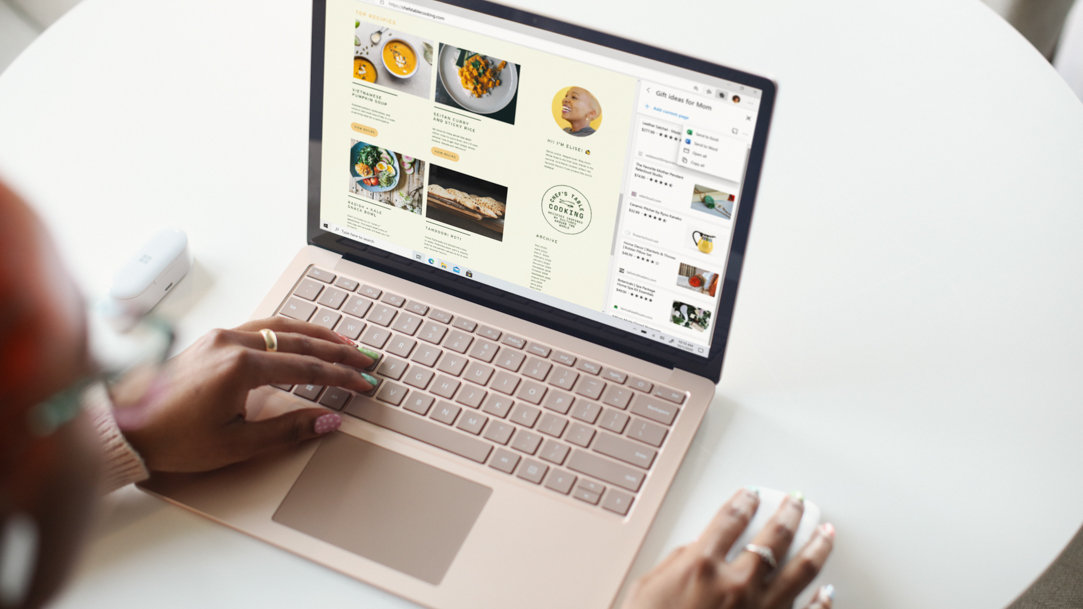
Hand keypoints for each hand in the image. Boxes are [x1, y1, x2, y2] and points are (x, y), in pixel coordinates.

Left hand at [114, 317, 376, 472]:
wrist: (122, 428)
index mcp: (240, 366)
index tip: (364, 383)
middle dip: (338, 351)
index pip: (307, 368)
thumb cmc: (172, 439)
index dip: (341, 377)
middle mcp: (231, 342)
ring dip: (315, 334)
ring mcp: (219, 337)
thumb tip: (328, 421)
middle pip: (300, 341)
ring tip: (342, 342)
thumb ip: (288, 430)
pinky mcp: (210, 340)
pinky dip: (289, 330)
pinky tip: (300, 337)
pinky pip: (260, 326)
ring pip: (280, 326)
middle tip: (365, 359)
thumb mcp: (236, 444)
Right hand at [621, 488, 834, 608]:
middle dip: (789, 513)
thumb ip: (679, 561)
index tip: (752, 494)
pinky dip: (822, 602)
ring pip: (802, 570)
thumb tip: (698, 548)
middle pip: (773, 536)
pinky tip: (828, 590)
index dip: (744, 501)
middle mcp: (737, 584)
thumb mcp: (650, 587)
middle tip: (797, 502)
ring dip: (818, 546)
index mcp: (702, 565)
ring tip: (827, 532)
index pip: (731, 519)